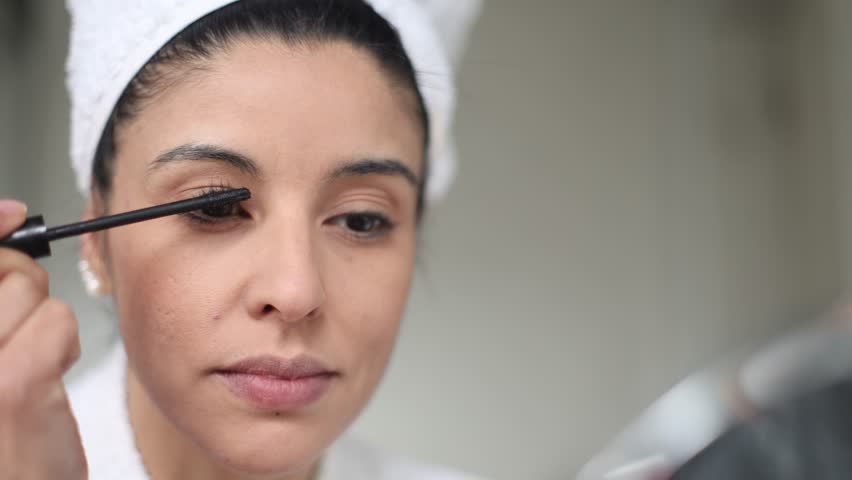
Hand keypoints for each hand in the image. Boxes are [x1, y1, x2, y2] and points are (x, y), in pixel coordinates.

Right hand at [0, 200, 86, 479]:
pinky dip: (65, 343)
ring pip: (28, 287)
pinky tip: (49, 378)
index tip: (11, 215)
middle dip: (18, 279)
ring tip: (29, 362)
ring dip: (43, 320)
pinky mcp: (13, 385)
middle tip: (21, 322)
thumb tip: (8, 218)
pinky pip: (56, 319)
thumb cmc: (1, 437)